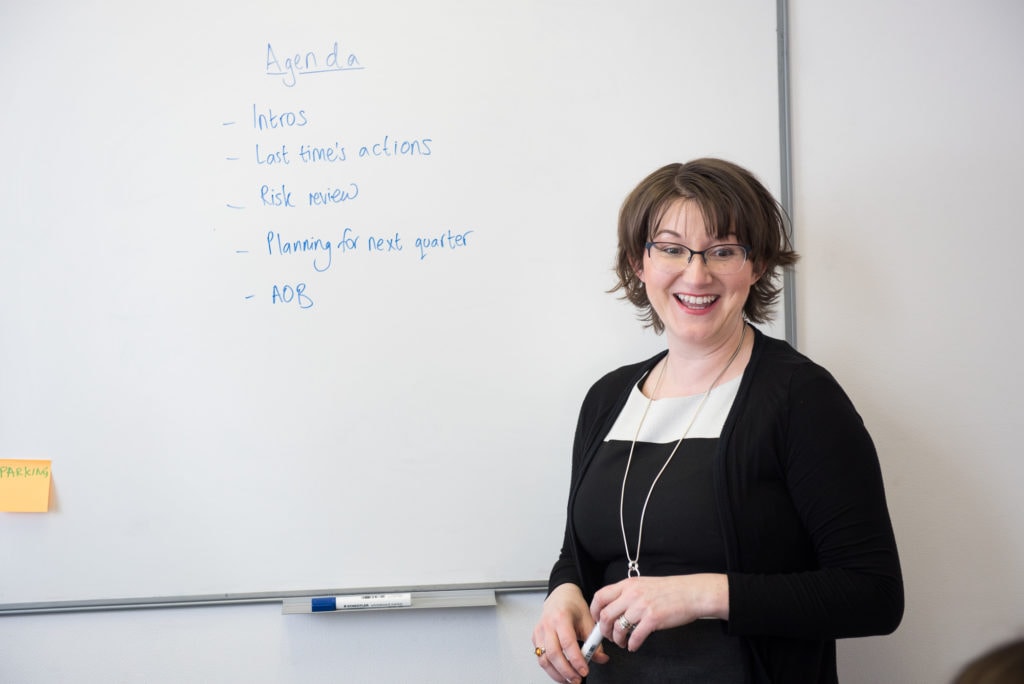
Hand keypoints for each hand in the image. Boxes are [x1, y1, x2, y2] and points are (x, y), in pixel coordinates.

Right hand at [532, 583, 609, 682]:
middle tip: (577, 679)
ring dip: (557, 673)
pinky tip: (560, 672)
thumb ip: (595, 641)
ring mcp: (539, 632)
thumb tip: (601, 658)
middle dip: (566, 671)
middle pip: (553, 654)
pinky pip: (540, 657)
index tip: (584, 670)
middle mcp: (547, 624)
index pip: (567, 643)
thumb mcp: (588, 620)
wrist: (561, 596)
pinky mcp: (535, 638)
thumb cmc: (574, 606)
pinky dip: (550, 668)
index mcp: (561, 617)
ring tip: (570, 679)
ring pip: (543, 659)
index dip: (576, 659)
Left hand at [590, 573, 728, 651]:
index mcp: (628, 584)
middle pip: (605, 615)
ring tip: (622, 642)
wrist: (691, 592)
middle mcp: (632, 594)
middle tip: (609, 636)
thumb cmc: (670, 590)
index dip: (594, 611)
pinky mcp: (653, 619)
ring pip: (618, 628)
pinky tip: (634, 645)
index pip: (600, 597)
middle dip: (604, 630)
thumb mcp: (644, 584)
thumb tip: (614, 607)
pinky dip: (632, 644)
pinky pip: (635, 636)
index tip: (596, 620)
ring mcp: (642, 606)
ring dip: (617, 640)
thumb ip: (628, 593)